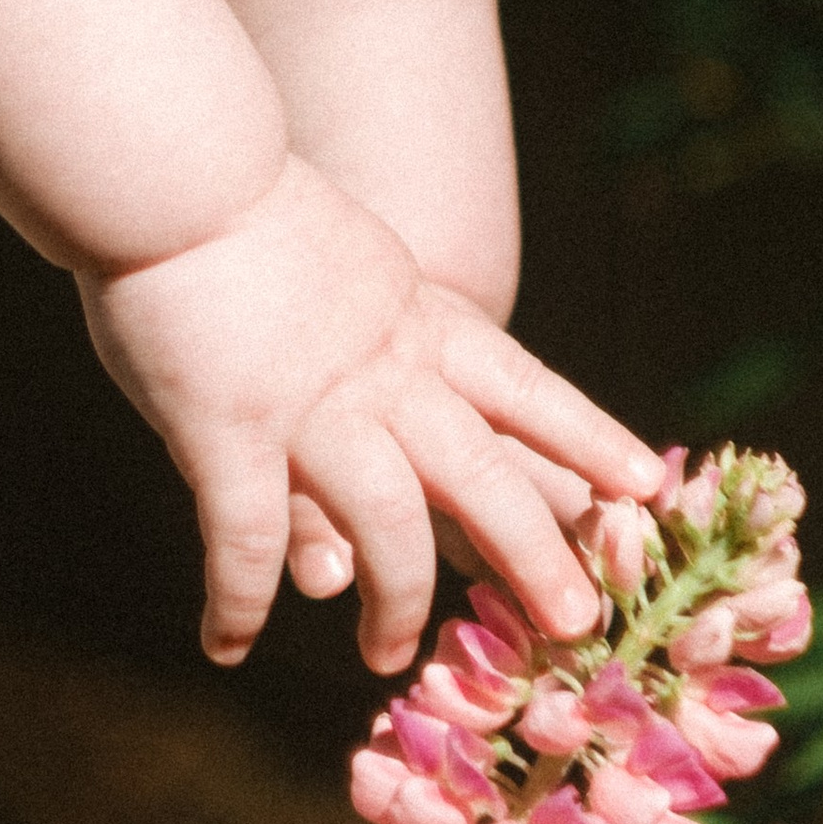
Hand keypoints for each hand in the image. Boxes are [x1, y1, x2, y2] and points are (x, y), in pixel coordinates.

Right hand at [81, 156, 655, 675]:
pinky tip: (227, 644)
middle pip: (485, 475)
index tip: (648, 485)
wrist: (174, 167)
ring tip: (388, 656)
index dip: (591, 438)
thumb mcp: (347, 261)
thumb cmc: (238, 204)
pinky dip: (238, 601)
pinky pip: (247, 540)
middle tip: (579, 624)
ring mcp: (311, 406)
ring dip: (397, 602)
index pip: (527, 388)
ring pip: (389, 526)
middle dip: (538, 554)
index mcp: (417, 320)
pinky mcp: (228, 430)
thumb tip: (391, 400)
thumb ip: (372, 330)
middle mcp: (385, 371)